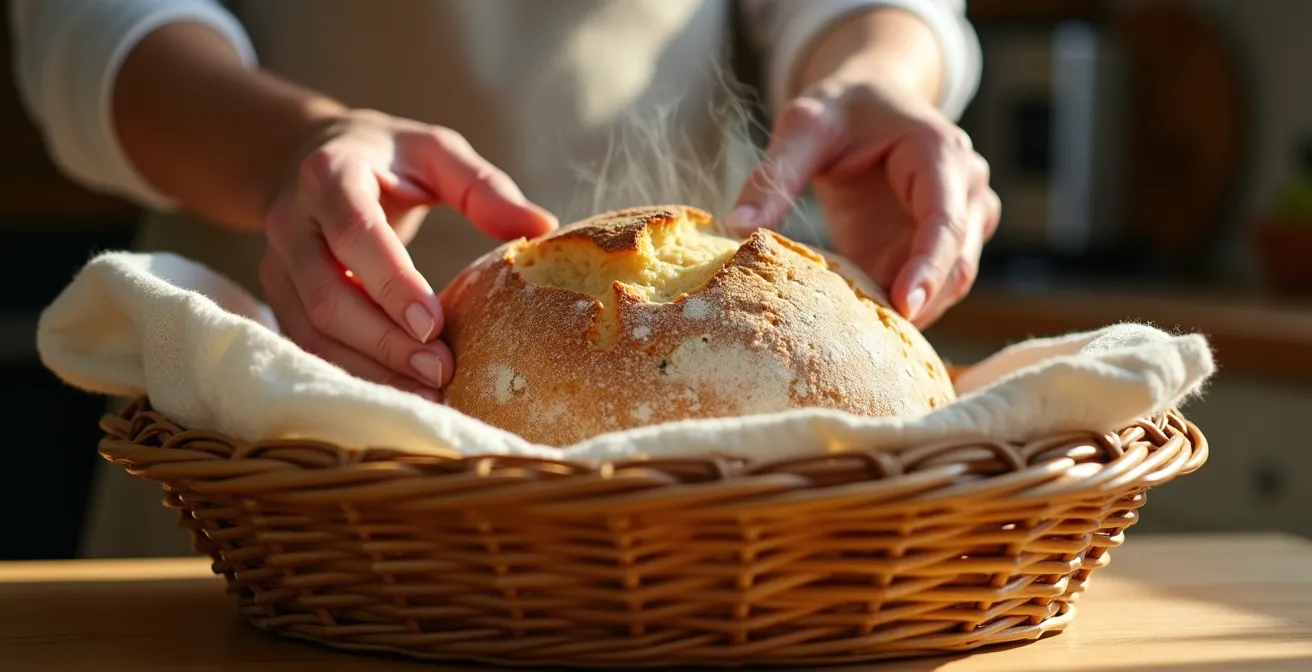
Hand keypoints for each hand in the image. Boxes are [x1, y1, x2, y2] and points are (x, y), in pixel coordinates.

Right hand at [258, 110, 556, 399]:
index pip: (355, 233)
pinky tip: (399, 390)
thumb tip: (542, 227)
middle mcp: (290, 222)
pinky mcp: (276, 296)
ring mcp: (276, 264)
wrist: (301, 156)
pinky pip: (308, 344)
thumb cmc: (384, 157)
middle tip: (443, 372)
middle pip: (328, 296)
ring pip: (312, 330)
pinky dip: (353, 372)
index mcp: (329, 175)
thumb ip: (483, 187)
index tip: (434, 325)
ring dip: (369, 369)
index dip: (391, 282)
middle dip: (385, 342)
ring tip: (428, 393)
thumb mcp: (433, 151)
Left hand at [729, 66, 998, 328]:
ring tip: (857, 334)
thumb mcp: (803, 127)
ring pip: (952, 283)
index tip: (904, 307)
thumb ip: (775, 174)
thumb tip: (734, 228)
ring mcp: (962, 221)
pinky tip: (860, 321)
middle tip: (866, 338)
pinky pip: (931, 288)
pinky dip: (901, 307)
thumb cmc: (840, 110)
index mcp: (939, 152)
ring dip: (911, 311)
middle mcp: (965, 188)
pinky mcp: (940, 247)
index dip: (928, 267)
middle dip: (919, 301)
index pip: (945, 219)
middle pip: (958, 261)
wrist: (868, 104)